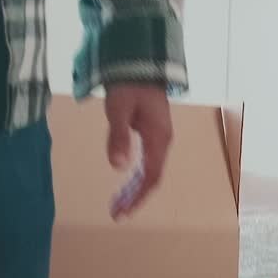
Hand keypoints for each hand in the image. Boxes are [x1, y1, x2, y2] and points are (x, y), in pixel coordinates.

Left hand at [105, 85, 172, 219]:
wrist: (139, 63)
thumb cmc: (129, 85)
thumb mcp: (119, 109)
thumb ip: (118, 136)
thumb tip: (118, 167)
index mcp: (158, 138)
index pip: (151, 176)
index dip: (138, 197)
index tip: (122, 212)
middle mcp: (162, 141)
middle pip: (151, 178)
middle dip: (134, 198)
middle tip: (116, 214)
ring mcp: (158, 137)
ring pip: (149, 171)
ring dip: (134, 189)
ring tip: (117, 204)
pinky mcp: (152, 132)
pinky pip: (147, 161)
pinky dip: (135, 176)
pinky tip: (125, 183)